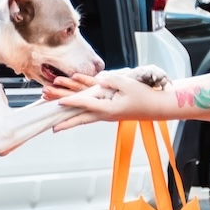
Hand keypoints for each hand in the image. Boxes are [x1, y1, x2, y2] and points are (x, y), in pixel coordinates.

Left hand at [52, 69, 173, 128]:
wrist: (156, 107)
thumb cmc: (144, 96)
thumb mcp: (127, 84)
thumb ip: (111, 81)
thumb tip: (99, 81)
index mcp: (109, 109)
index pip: (87, 104)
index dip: (72, 102)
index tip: (60, 102)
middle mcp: (105, 113)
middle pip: (81, 118)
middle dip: (66, 122)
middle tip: (53, 128)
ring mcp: (106, 113)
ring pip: (84, 116)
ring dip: (70, 119)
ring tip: (57, 124)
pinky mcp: (108, 110)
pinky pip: (92, 111)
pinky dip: (81, 110)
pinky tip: (74, 110)